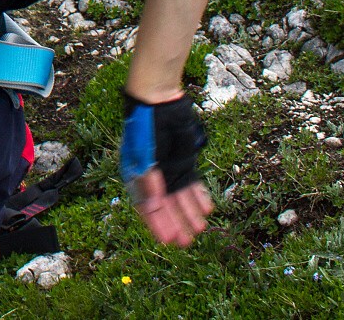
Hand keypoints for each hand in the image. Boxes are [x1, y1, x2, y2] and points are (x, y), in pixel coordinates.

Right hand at [120, 90, 212, 247]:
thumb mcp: (145, 155)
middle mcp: (153, 176)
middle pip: (166, 205)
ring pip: (181, 196)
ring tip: (201, 228)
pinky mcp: (184, 161)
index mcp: (136, 175)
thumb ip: (149, 180)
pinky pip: (192, 182)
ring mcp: (170, 169)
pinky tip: (207, 208)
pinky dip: (199, 195)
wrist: (159, 101)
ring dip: (190, 212)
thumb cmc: (145, 126)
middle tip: (187, 241)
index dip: (157, 224)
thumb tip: (152, 205)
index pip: (147, 206)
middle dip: (176, 223)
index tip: (167, 241)